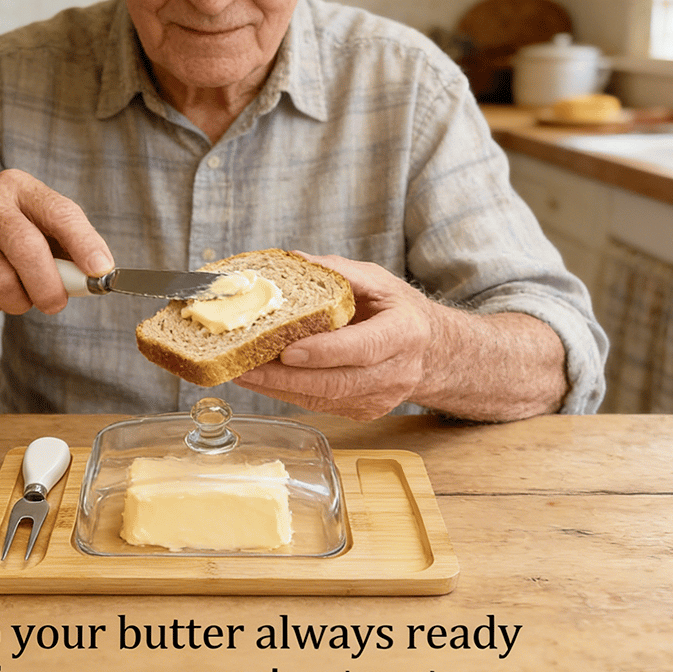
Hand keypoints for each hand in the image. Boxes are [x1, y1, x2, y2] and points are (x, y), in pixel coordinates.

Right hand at [0, 169, 114, 317]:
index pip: (59, 212)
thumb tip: (100, 275)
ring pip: (2, 281)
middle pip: (28, 248)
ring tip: (14, 293)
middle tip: (55, 305)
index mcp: (19, 186)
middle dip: (49, 286)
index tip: (101, 270)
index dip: (84, 243)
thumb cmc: (0, 246)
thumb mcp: (36, 235)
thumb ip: (68, 251)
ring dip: (17, 301)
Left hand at [233, 252, 440, 420]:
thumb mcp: (377, 280)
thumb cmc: (397, 309)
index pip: (363, 348)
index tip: (287, 351)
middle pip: (337, 382)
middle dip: (286, 377)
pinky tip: (262, 380)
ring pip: (324, 399)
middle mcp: (397, 372)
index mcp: (404, 333)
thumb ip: (337, 271)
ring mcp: (381, 397)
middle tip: (246, 366)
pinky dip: (288, 393)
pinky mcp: (364, 411)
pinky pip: (321, 405)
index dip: (325, 352)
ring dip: (279, 388)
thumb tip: (294, 260)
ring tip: (242, 372)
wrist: (430, 349)